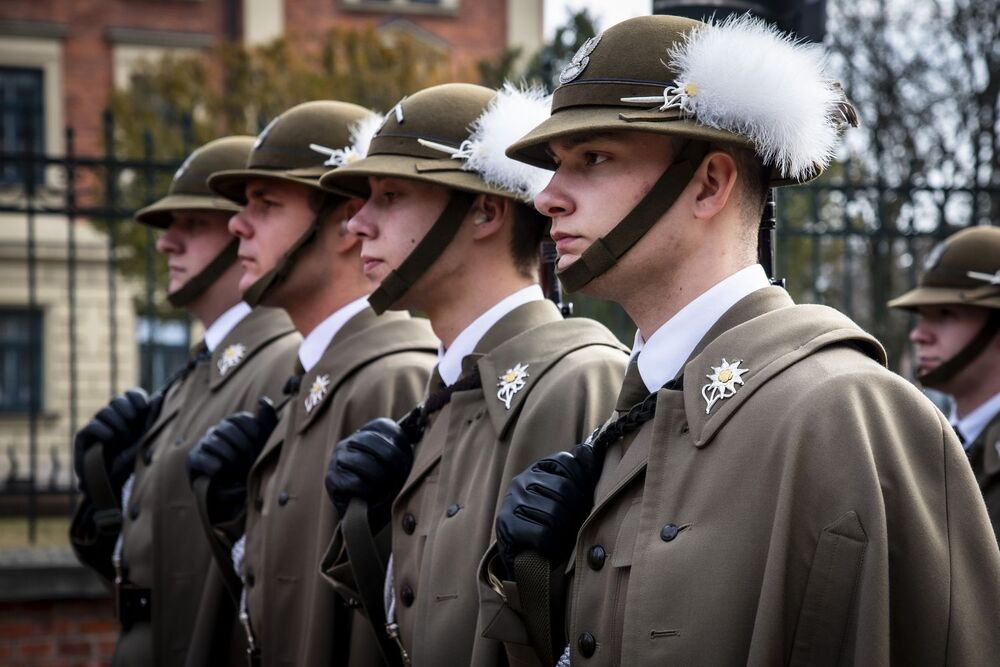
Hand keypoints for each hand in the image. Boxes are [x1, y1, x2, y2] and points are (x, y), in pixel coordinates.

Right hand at [73, 389, 152, 494]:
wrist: (116, 483)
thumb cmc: (134, 461)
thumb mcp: (147, 438)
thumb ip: (153, 417)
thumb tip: (160, 396)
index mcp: (130, 416)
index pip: (131, 395)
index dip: (135, 397)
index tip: (143, 407)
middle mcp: (113, 418)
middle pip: (117, 400)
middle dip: (126, 408)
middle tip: (131, 419)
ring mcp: (98, 426)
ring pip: (104, 411)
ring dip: (116, 422)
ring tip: (123, 438)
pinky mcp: (84, 437)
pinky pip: (91, 426)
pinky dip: (102, 430)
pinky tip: (110, 438)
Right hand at [186, 398, 278, 524]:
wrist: (239, 493)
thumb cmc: (254, 465)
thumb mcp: (264, 444)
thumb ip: (267, 420)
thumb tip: (264, 399)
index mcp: (236, 424)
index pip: (241, 418)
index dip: (252, 428)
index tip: (259, 439)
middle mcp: (218, 430)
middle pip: (227, 428)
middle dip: (241, 444)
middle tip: (251, 459)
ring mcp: (204, 444)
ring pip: (213, 441)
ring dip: (229, 455)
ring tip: (240, 468)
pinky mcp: (193, 459)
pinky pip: (199, 457)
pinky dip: (211, 463)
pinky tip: (220, 470)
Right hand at [325, 418, 412, 527]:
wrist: (367, 518)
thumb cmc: (387, 488)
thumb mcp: (398, 465)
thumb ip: (405, 448)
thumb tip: (421, 427)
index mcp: (367, 432)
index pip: (387, 427)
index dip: (402, 445)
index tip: (408, 462)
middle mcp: (349, 441)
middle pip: (376, 444)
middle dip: (394, 464)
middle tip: (401, 479)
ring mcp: (338, 458)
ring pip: (365, 463)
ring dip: (380, 480)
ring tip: (385, 490)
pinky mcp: (332, 479)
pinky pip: (355, 482)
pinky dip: (367, 492)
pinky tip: (370, 497)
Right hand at [495, 444, 602, 577]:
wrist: (521, 555)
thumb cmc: (551, 522)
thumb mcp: (565, 496)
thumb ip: (579, 474)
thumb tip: (591, 450)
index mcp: (538, 468)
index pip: (568, 463)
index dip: (583, 483)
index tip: (585, 501)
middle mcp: (522, 480)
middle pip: (564, 490)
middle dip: (575, 512)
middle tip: (575, 526)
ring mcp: (512, 500)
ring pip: (553, 514)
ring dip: (564, 531)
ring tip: (562, 537)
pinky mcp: (507, 524)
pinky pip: (542, 533)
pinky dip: (551, 544)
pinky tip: (549, 546)